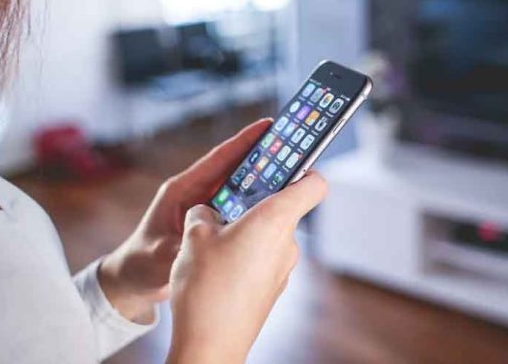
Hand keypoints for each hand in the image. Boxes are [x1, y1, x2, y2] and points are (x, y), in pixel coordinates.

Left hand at [98, 119, 272, 322]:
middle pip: (234, 169)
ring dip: (262, 180)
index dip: (243, 141)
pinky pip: (237, 207)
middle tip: (292, 146)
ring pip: (238, 187)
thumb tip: (208, 243)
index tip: (267, 125)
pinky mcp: (210, 222)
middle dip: (261, 157)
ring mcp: (204, 207)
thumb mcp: (160, 255)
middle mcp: (195, 193)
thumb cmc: (140, 263)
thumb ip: (184, 247)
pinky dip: (255, 203)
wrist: (133, 279)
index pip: (217, 159)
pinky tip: (276, 204)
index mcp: (181, 190)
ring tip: (293, 171)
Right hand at [166, 172, 327, 363]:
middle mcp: (286, 243)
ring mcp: (282, 268)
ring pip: (269, 234)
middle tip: (227, 199)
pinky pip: (262, 258)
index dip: (304, 168)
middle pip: (284, 207)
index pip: (314, 183)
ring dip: (246, 229)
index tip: (286, 161)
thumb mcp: (193, 237)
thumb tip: (207, 212)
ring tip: (212, 238)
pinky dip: (245, 253)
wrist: (210, 346)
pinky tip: (217, 265)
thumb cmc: (206, 288)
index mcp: (275, 220)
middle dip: (255, 200)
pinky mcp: (272, 288)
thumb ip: (203, 213)